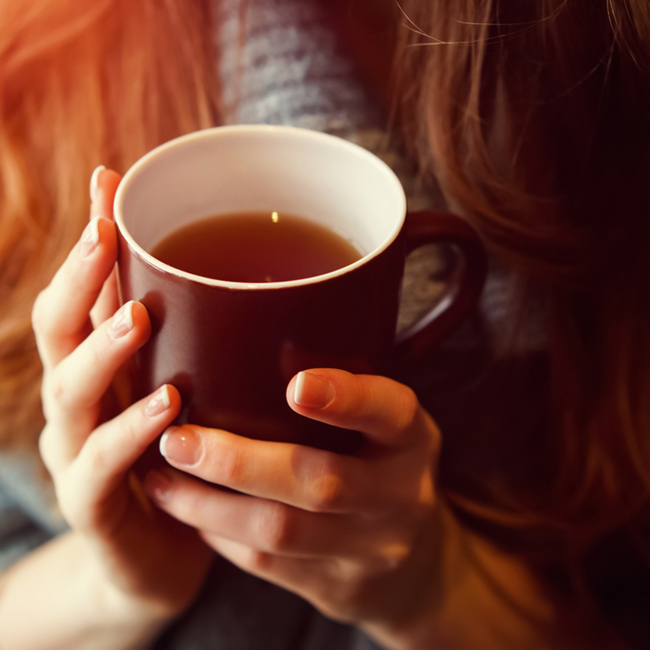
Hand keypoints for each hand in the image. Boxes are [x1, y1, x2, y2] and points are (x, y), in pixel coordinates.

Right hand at [31, 168, 212, 618]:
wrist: (165, 555)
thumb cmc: (181, 458)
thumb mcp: (187, 390)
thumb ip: (200, 342)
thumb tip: (252, 281)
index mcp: (100, 369)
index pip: (82, 292)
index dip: (89, 241)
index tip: (108, 183)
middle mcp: (77, 403)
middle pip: (57, 331)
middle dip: (81, 279)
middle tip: (106, 233)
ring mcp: (76, 454)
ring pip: (69, 393)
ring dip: (101, 349)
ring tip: (137, 314)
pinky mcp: (94, 505)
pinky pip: (103, 468)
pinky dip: (131, 435)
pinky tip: (167, 407)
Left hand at [143, 368, 441, 638]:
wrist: (413, 566)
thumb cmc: (382, 465)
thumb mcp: (385, 425)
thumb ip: (346, 388)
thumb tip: (249, 331)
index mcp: (412, 439)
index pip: (390, 412)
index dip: (346, 399)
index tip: (294, 384)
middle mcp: (399, 495)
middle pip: (320, 482)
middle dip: (239, 462)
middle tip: (176, 439)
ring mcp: (368, 548)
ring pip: (281, 531)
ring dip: (210, 505)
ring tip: (161, 477)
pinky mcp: (335, 586)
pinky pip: (267, 563)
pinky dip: (219, 533)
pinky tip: (188, 508)